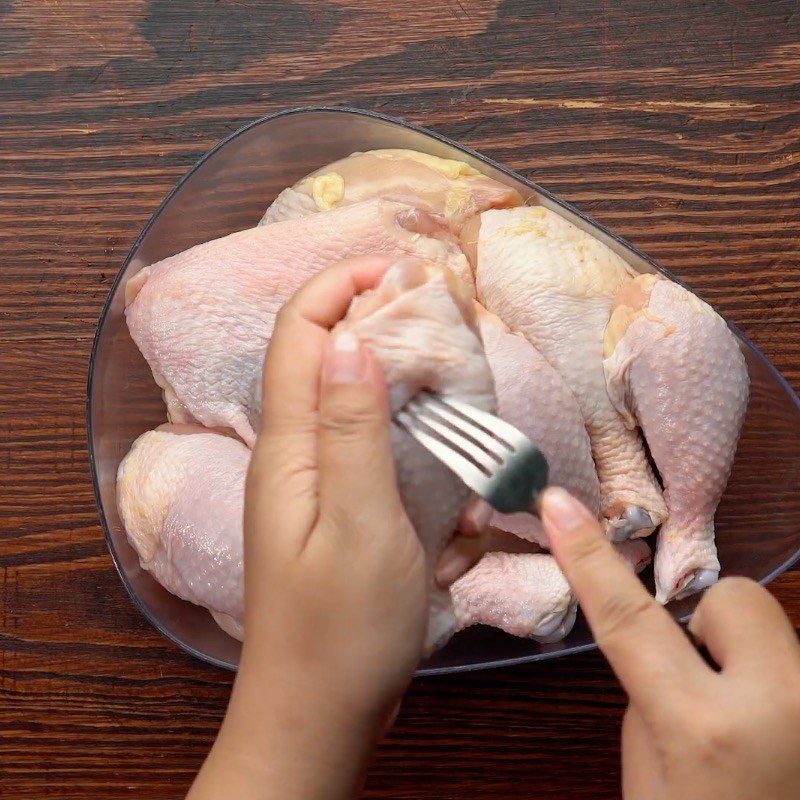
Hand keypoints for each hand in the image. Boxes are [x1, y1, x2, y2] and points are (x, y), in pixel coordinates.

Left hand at [189, 256, 426, 799]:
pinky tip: (430, 415)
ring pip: (339, 393)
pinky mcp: (334, 504)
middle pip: (314, 355)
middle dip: (363, 311)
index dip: (338, 286)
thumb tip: (348, 340)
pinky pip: (358, 435)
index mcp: (287, 447)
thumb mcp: (358, 524)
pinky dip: (392, 407)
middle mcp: (290, 453)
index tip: (398, 270)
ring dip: (381, 357)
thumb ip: (351, 430)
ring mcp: (311, 480)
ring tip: (437, 344)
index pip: (298, 335)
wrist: (319, 710)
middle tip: (429, 301)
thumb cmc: (341, 628)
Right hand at [540, 487, 799, 799]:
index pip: (628, 619)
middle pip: (732, 597)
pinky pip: (789, 659)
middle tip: (699, 679)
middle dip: (707, 622)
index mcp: (705, 729)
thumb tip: (663, 638)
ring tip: (745, 716)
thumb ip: (650, 690)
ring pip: (770, 626)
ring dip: (743, 653)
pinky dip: (770, 676)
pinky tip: (772, 727)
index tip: (559, 505)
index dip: (587, 557)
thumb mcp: (649, 776)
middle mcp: (782, 706)